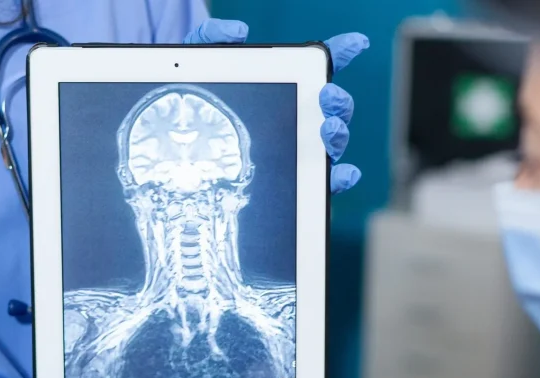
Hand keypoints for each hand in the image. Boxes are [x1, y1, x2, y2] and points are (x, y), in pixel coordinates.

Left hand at [183, 19, 369, 193]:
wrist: (184, 141)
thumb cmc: (200, 98)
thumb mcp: (201, 64)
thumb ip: (214, 38)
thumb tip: (238, 32)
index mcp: (288, 87)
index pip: (320, 67)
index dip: (340, 53)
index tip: (355, 44)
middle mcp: (303, 118)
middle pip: (335, 109)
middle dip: (337, 100)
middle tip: (325, 93)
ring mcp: (303, 150)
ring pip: (334, 143)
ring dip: (338, 133)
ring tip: (328, 126)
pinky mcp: (298, 181)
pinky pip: (326, 183)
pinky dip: (341, 178)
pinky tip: (344, 174)